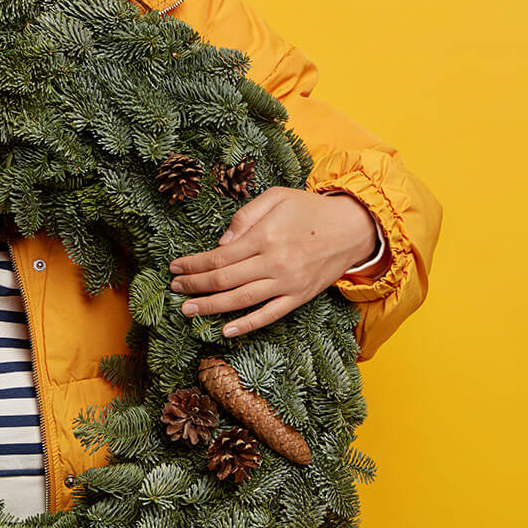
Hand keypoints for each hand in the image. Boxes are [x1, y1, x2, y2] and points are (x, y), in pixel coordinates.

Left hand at [167, 187, 377, 337]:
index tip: (175, 268)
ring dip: (211, 307)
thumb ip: (244, 217)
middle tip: (175, 289)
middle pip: (225, 280)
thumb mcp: (276, 197)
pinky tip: (226, 330)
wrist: (353, 228)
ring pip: (241, 300)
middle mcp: (275, 263)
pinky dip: (246, 325)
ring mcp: (288, 283)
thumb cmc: (310, 209)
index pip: (219, 257)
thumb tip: (220, 244)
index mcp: (265, 236)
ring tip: (188, 310)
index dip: (193, 264)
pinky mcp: (299, 297)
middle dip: (195, 285)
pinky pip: (269, 315)